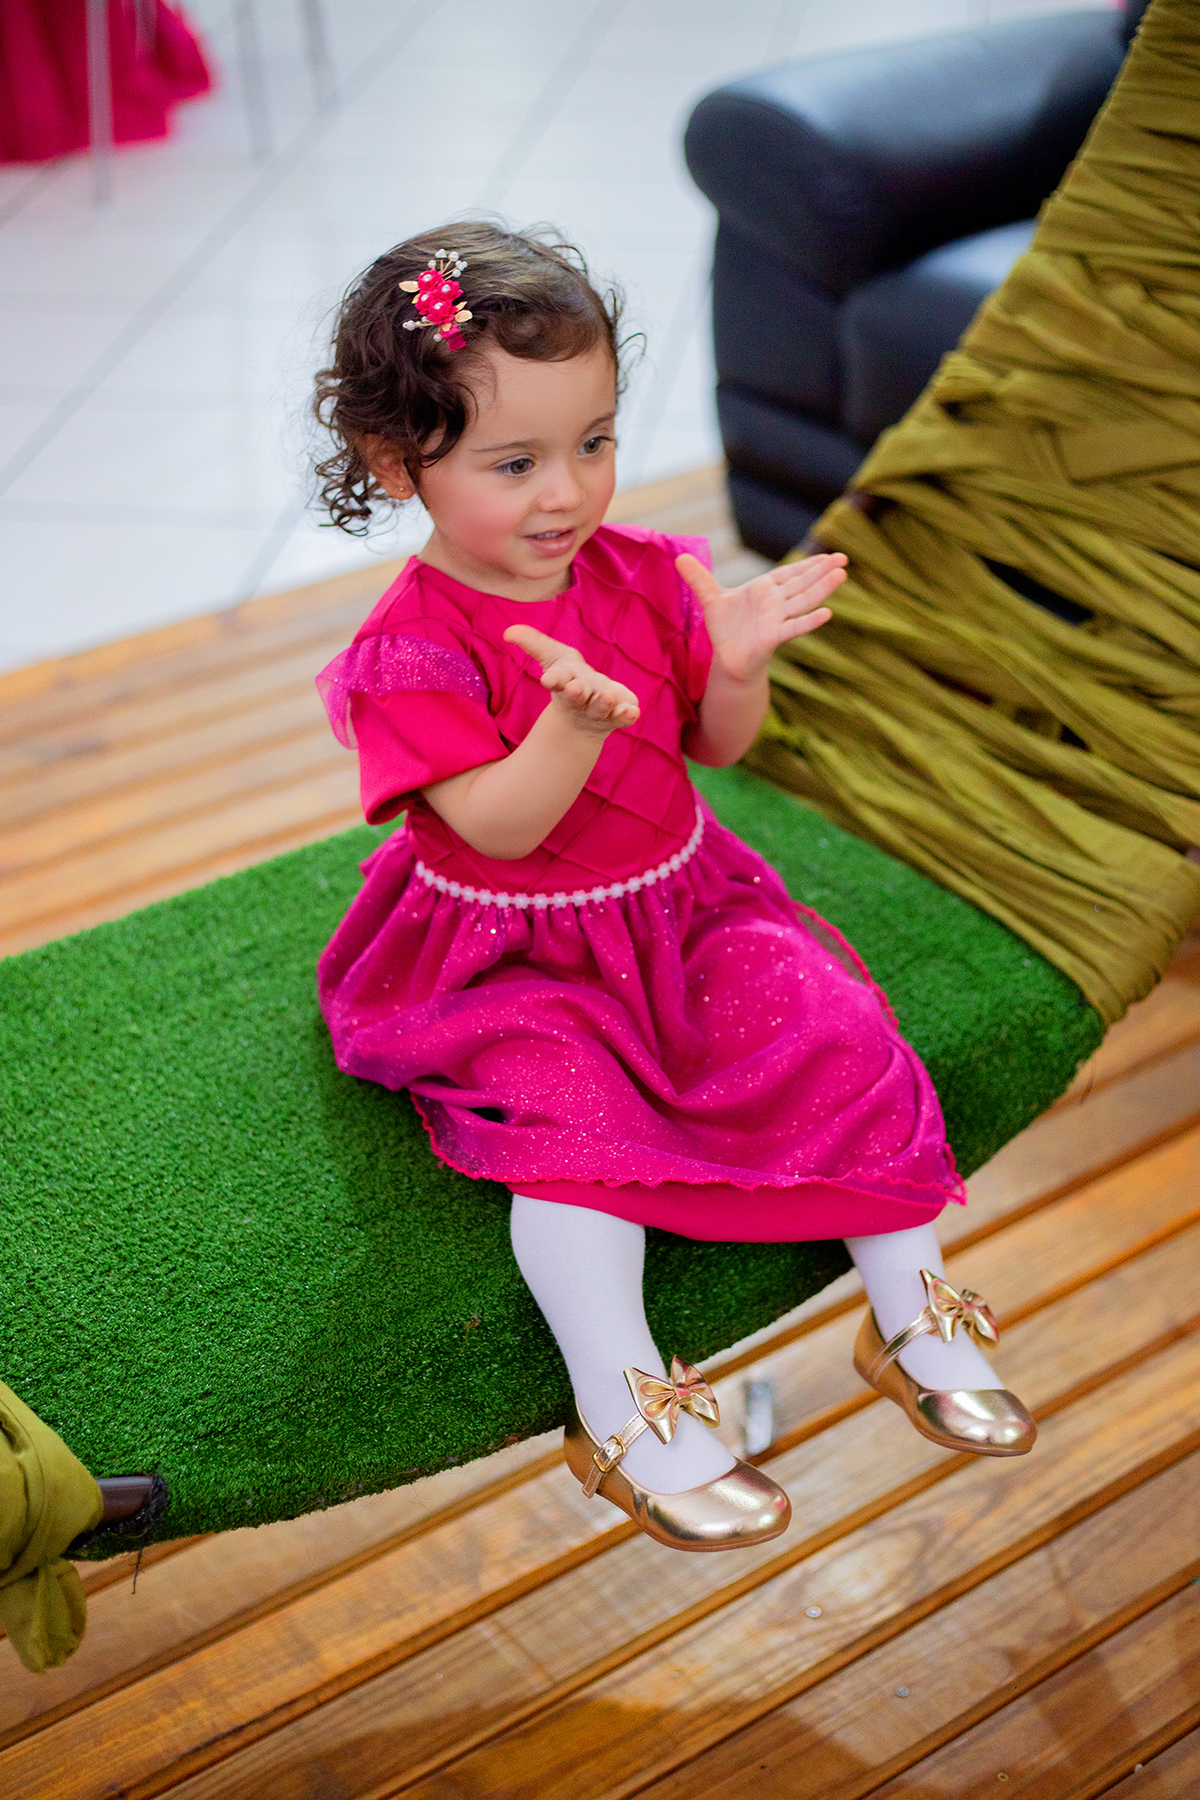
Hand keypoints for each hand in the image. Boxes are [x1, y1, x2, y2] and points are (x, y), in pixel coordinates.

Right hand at [504, 624, 640, 734]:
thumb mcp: (552, 657)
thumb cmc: (569, 678)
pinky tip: (633, 711)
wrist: (582, 718)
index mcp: (564, 682)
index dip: (553, 680)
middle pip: (576, 696)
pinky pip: (622, 716)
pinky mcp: (616, 715)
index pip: (556, 680)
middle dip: (575, 693)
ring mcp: (598, 708)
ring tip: (608, 697)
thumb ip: (533, 643)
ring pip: (600, 708)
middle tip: (575, 689)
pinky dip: (626, 715)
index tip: (548, 680)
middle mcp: (580, 697)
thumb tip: (508, 631)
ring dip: (603, 703)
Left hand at [676, 551, 845, 683]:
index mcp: (765, 590)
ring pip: (803, 601)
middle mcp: (775, 603)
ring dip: (822, 588)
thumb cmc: (726, 630)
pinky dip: (809, 621)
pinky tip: (827, 614)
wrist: (728, 660)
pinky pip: (793, 628)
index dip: (809, 564)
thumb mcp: (711, 599)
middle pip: (802, 584)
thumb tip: (679, 555)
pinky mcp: (773, 637)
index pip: (790, 574)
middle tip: (844, 558)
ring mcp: (777, 620)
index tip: (829, 555)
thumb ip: (698, 578)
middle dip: (822, 571)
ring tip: (842, 575)